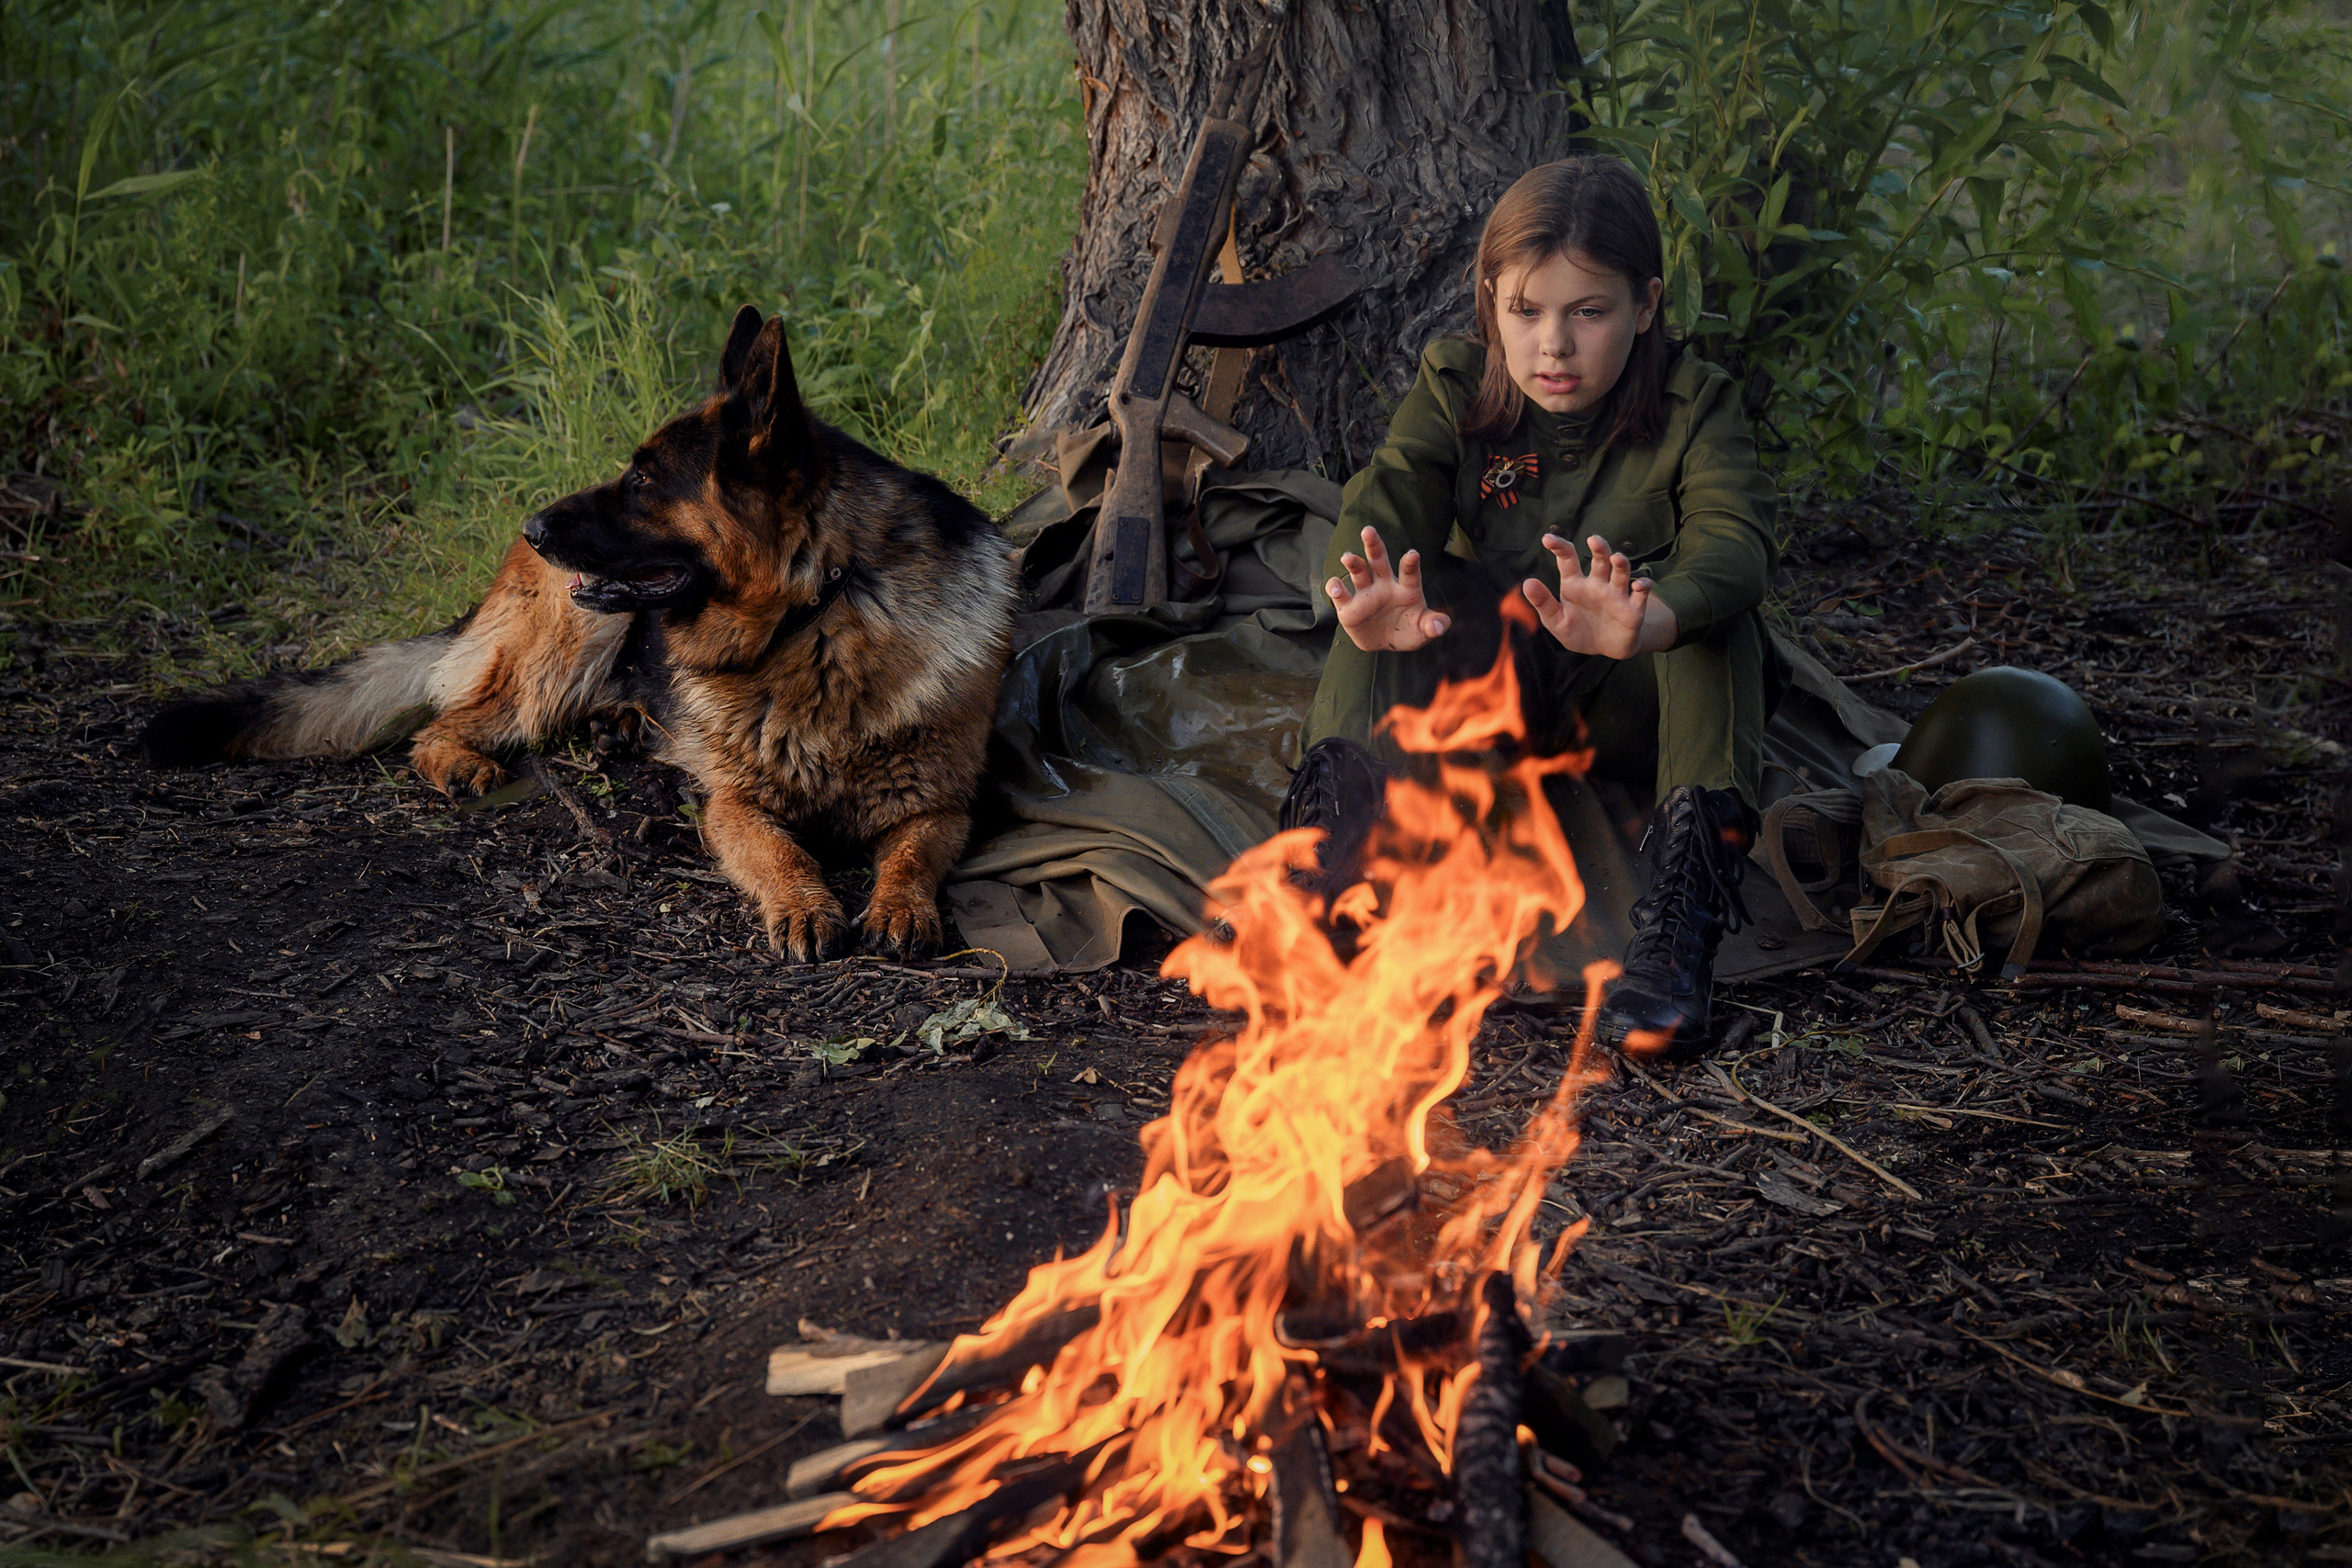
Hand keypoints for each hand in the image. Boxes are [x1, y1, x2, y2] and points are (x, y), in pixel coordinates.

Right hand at [1327, 526, 1451, 651]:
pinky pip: (1339, 594)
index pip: (1409, 573)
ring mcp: (1365, 594)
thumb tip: (1438, 627)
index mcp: (1406, 588)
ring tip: (1348, 557)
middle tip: (1368, 530)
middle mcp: (1384, 585)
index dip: (1411, 564)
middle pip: (1379, 560)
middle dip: (1373, 545)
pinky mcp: (1348, 607)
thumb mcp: (1423, 631)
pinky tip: (1335, 587)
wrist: (1386, 643)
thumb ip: (1434, 625)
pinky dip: (1335, 588)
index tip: (1412, 554)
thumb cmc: (1408, 631)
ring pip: (1358, 572)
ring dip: (1353, 563)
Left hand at [1521, 534, 1676, 657]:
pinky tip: (1639, 585)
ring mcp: (1616, 594)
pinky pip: (1641, 593)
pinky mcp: (1633, 608)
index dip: (1559, 546)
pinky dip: (1642, 586)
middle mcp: (1597, 584)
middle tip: (1593, 540)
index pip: (1568, 559)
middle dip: (1599, 548)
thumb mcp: (1555, 621)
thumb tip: (1527, 583)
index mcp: (1575, 584)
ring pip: (1621, 572)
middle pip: (1600, 559)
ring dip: (1621, 563)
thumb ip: (1543, 603)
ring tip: (1616, 559)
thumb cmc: (1577, 631)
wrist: (1603, 650)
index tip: (1547, 539)